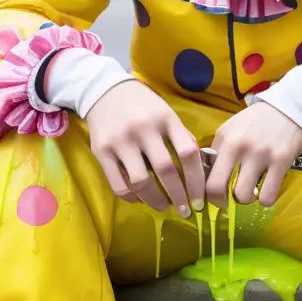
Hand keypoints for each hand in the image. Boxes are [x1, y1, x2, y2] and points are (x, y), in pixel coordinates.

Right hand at [86, 80, 204, 217]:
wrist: (104, 90)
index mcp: (165, 118)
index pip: (188, 153)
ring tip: (164, 206)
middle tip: (186, 210)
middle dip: (179, 196)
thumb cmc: (142, 105)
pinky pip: (119, 184)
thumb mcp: (166, 112)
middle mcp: (143, 129)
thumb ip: (180, 136)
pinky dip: (132, 198)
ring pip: (141, 181)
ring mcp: (121, 141)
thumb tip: (199, 166)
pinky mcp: (101, 152)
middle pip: (166, 170)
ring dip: (156, 200)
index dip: (197, 180)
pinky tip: (141, 199)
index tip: (200, 198)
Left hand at [206, 102, 301, 209]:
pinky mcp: (281, 161)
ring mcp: (260, 154)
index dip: (205, 189)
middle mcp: (238, 145)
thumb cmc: (259, 120)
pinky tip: (268, 190)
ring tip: (252, 191)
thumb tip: (208, 176)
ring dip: (246, 199)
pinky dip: (266, 200)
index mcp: (223, 138)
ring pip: (242, 196)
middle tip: (228, 203)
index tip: (213, 195)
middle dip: (219, 202)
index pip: (203, 172)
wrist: (291, 106)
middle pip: (216, 188)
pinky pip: (267, 196)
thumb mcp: (232, 129)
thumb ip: (220, 150)